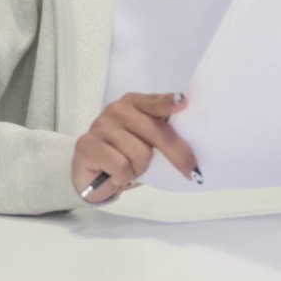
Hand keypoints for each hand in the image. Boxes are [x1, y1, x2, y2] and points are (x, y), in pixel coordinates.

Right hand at [71, 92, 200, 202]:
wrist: (89, 177)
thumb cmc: (123, 156)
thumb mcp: (145, 142)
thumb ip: (159, 134)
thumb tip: (186, 143)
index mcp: (133, 103)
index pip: (155, 102)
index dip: (169, 103)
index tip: (184, 102)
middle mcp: (117, 109)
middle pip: (156, 132)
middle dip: (177, 156)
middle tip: (192, 173)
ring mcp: (100, 125)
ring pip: (141, 154)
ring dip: (138, 170)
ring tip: (128, 170)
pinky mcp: (87, 145)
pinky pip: (121, 167)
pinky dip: (122, 178)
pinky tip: (113, 176)